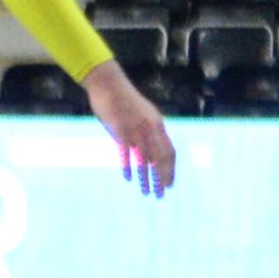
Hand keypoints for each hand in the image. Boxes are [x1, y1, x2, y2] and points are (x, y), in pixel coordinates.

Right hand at [80, 62, 175, 196]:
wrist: (108, 84)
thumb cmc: (122, 98)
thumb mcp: (141, 114)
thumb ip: (147, 129)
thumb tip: (149, 145)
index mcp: (157, 124)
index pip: (169, 152)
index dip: (170, 169)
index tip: (169, 183)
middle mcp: (150, 128)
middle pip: (160, 158)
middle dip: (162, 178)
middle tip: (161, 193)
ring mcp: (135, 129)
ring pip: (145, 159)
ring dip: (147, 178)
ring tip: (146, 192)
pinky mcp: (120, 129)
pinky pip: (126, 152)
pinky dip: (128, 166)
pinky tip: (129, 178)